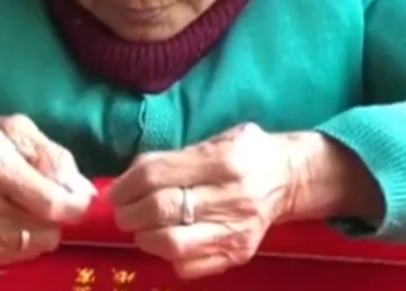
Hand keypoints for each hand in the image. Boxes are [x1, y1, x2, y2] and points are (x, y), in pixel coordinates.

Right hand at [0, 113, 95, 263]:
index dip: (76, 205)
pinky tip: (11, 214)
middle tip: (46, 192)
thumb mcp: (19, 130)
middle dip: (59, 213)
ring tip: (24, 201)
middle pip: (48, 229)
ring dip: (43, 225)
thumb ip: (56, 159)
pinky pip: (22, 253)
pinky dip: (27, 236)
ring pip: (38, 244)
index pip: (50, 204)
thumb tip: (85, 194)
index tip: (83, 197)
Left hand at [107, 124, 383, 279]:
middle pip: (160, 210)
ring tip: (140, 228)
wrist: (291, 178)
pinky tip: (166, 242)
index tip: (115, 192)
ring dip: (144, 237)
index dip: (126, 185)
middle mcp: (231, 196)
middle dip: (129, 213)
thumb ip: (176, 156)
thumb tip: (130, 176)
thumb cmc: (247, 153)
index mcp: (222, 160)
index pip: (157, 175)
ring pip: (171, 243)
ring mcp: (235, 230)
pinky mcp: (237, 254)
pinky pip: (189, 266)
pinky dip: (168, 257)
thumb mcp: (217, 139)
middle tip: (122, 212)